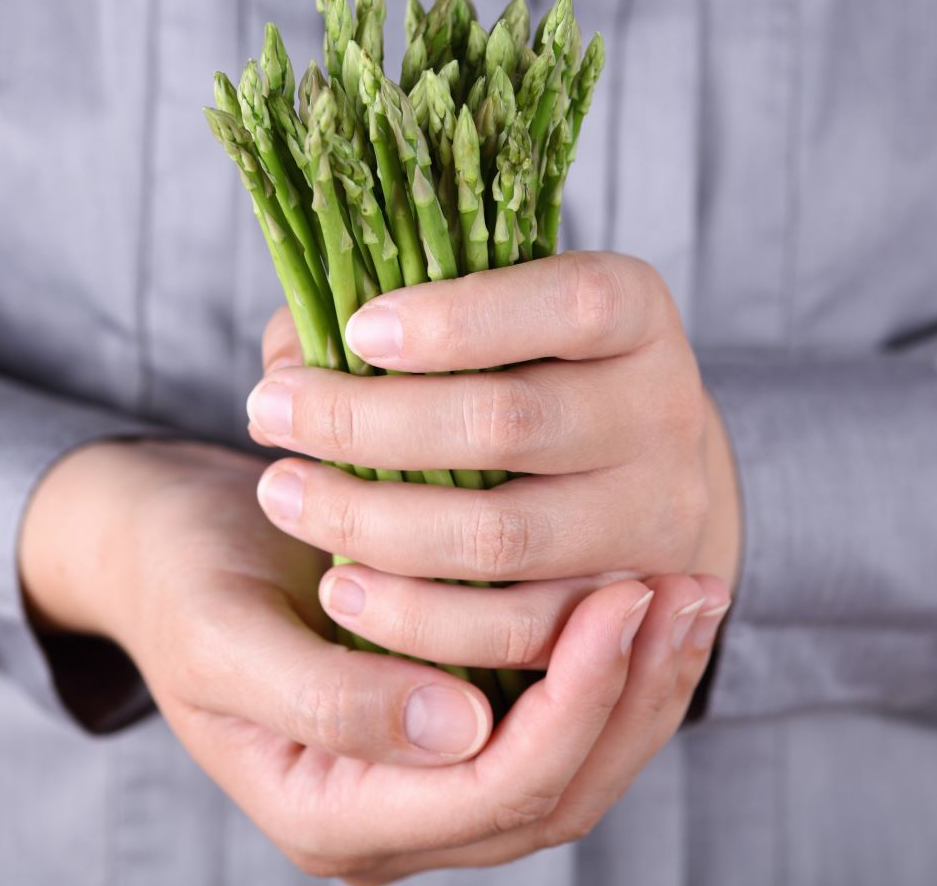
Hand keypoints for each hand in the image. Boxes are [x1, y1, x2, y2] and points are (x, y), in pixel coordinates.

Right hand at [18, 438, 728, 881]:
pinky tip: (637, 594)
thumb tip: (458, 733)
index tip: (621, 597)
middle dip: (633, 697)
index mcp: (333, 816)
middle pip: (553, 790)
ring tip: (691, 591)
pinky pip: (545, 711)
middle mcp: (393, 814)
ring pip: (566, 760)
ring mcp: (422, 770)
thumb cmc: (176, 579)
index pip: (494, 791)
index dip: (573, 705)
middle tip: (688, 592)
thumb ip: (327, 705)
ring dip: (636, 683)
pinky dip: (602, 662)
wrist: (155, 542)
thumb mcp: (220, 639)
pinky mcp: (441, 712)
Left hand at [247, 251, 740, 672]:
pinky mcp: (622, 604)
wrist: (637, 465)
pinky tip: (341, 586)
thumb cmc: (532, 367)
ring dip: (370, 524)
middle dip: (367, 422)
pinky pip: (513, 631)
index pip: (568, 304)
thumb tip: (290, 360)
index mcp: (636, 313)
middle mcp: (665, 411)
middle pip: (508, 422)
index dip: (459, 318)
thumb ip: (395, 317)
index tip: (356, 331)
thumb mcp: (492, 315)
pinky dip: (414, 618)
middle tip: (270, 411)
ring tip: (285, 494)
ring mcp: (656, 516)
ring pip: (501, 536)